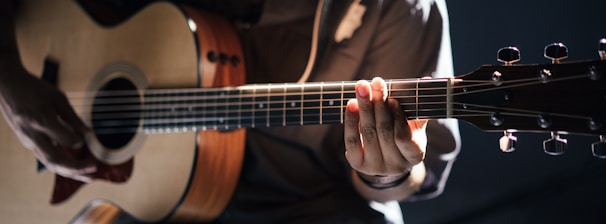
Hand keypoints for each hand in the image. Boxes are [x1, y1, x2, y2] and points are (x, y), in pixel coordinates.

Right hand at [0, 62, 95, 181]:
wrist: (8, 86)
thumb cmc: (35, 89)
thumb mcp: (58, 98)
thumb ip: (73, 118)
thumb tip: (89, 135)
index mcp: (41, 121)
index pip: (65, 140)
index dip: (79, 141)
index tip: (89, 138)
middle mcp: (32, 135)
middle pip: (55, 160)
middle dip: (76, 168)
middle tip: (95, 169)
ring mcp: (28, 141)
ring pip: (49, 163)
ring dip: (70, 172)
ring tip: (89, 177)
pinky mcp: (27, 143)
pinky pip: (45, 158)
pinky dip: (62, 165)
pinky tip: (75, 169)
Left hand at [344, 77, 426, 177]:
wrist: (385, 158)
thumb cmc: (403, 134)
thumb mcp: (414, 124)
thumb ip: (418, 105)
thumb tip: (426, 80)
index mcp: (414, 155)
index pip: (404, 137)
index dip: (398, 118)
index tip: (393, 100)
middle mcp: (395, 165)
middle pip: (384, 132)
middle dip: (379, 105)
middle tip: (376, 83)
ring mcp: (375, 167)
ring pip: (367, 134)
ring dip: (364, 108)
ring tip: (362, 88)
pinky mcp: (358, 164)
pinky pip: (352, 140)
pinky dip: (351, 120)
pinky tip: (352, 104)